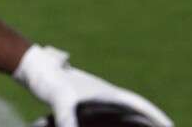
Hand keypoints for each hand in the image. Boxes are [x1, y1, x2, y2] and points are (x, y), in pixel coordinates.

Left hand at [14, 44, 172, 126]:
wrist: (34, 70)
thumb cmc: (49, 80)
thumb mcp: (59, 99)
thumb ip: (66, 119)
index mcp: (109, 94)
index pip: (140, 106)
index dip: (157, 117)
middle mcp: (107, 100)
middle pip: (136, 116)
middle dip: (150, 125)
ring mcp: (98, 106)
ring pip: (123, 120)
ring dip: (134, 125)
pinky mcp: (85, 111)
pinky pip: (107, 122)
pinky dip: (116, 126)